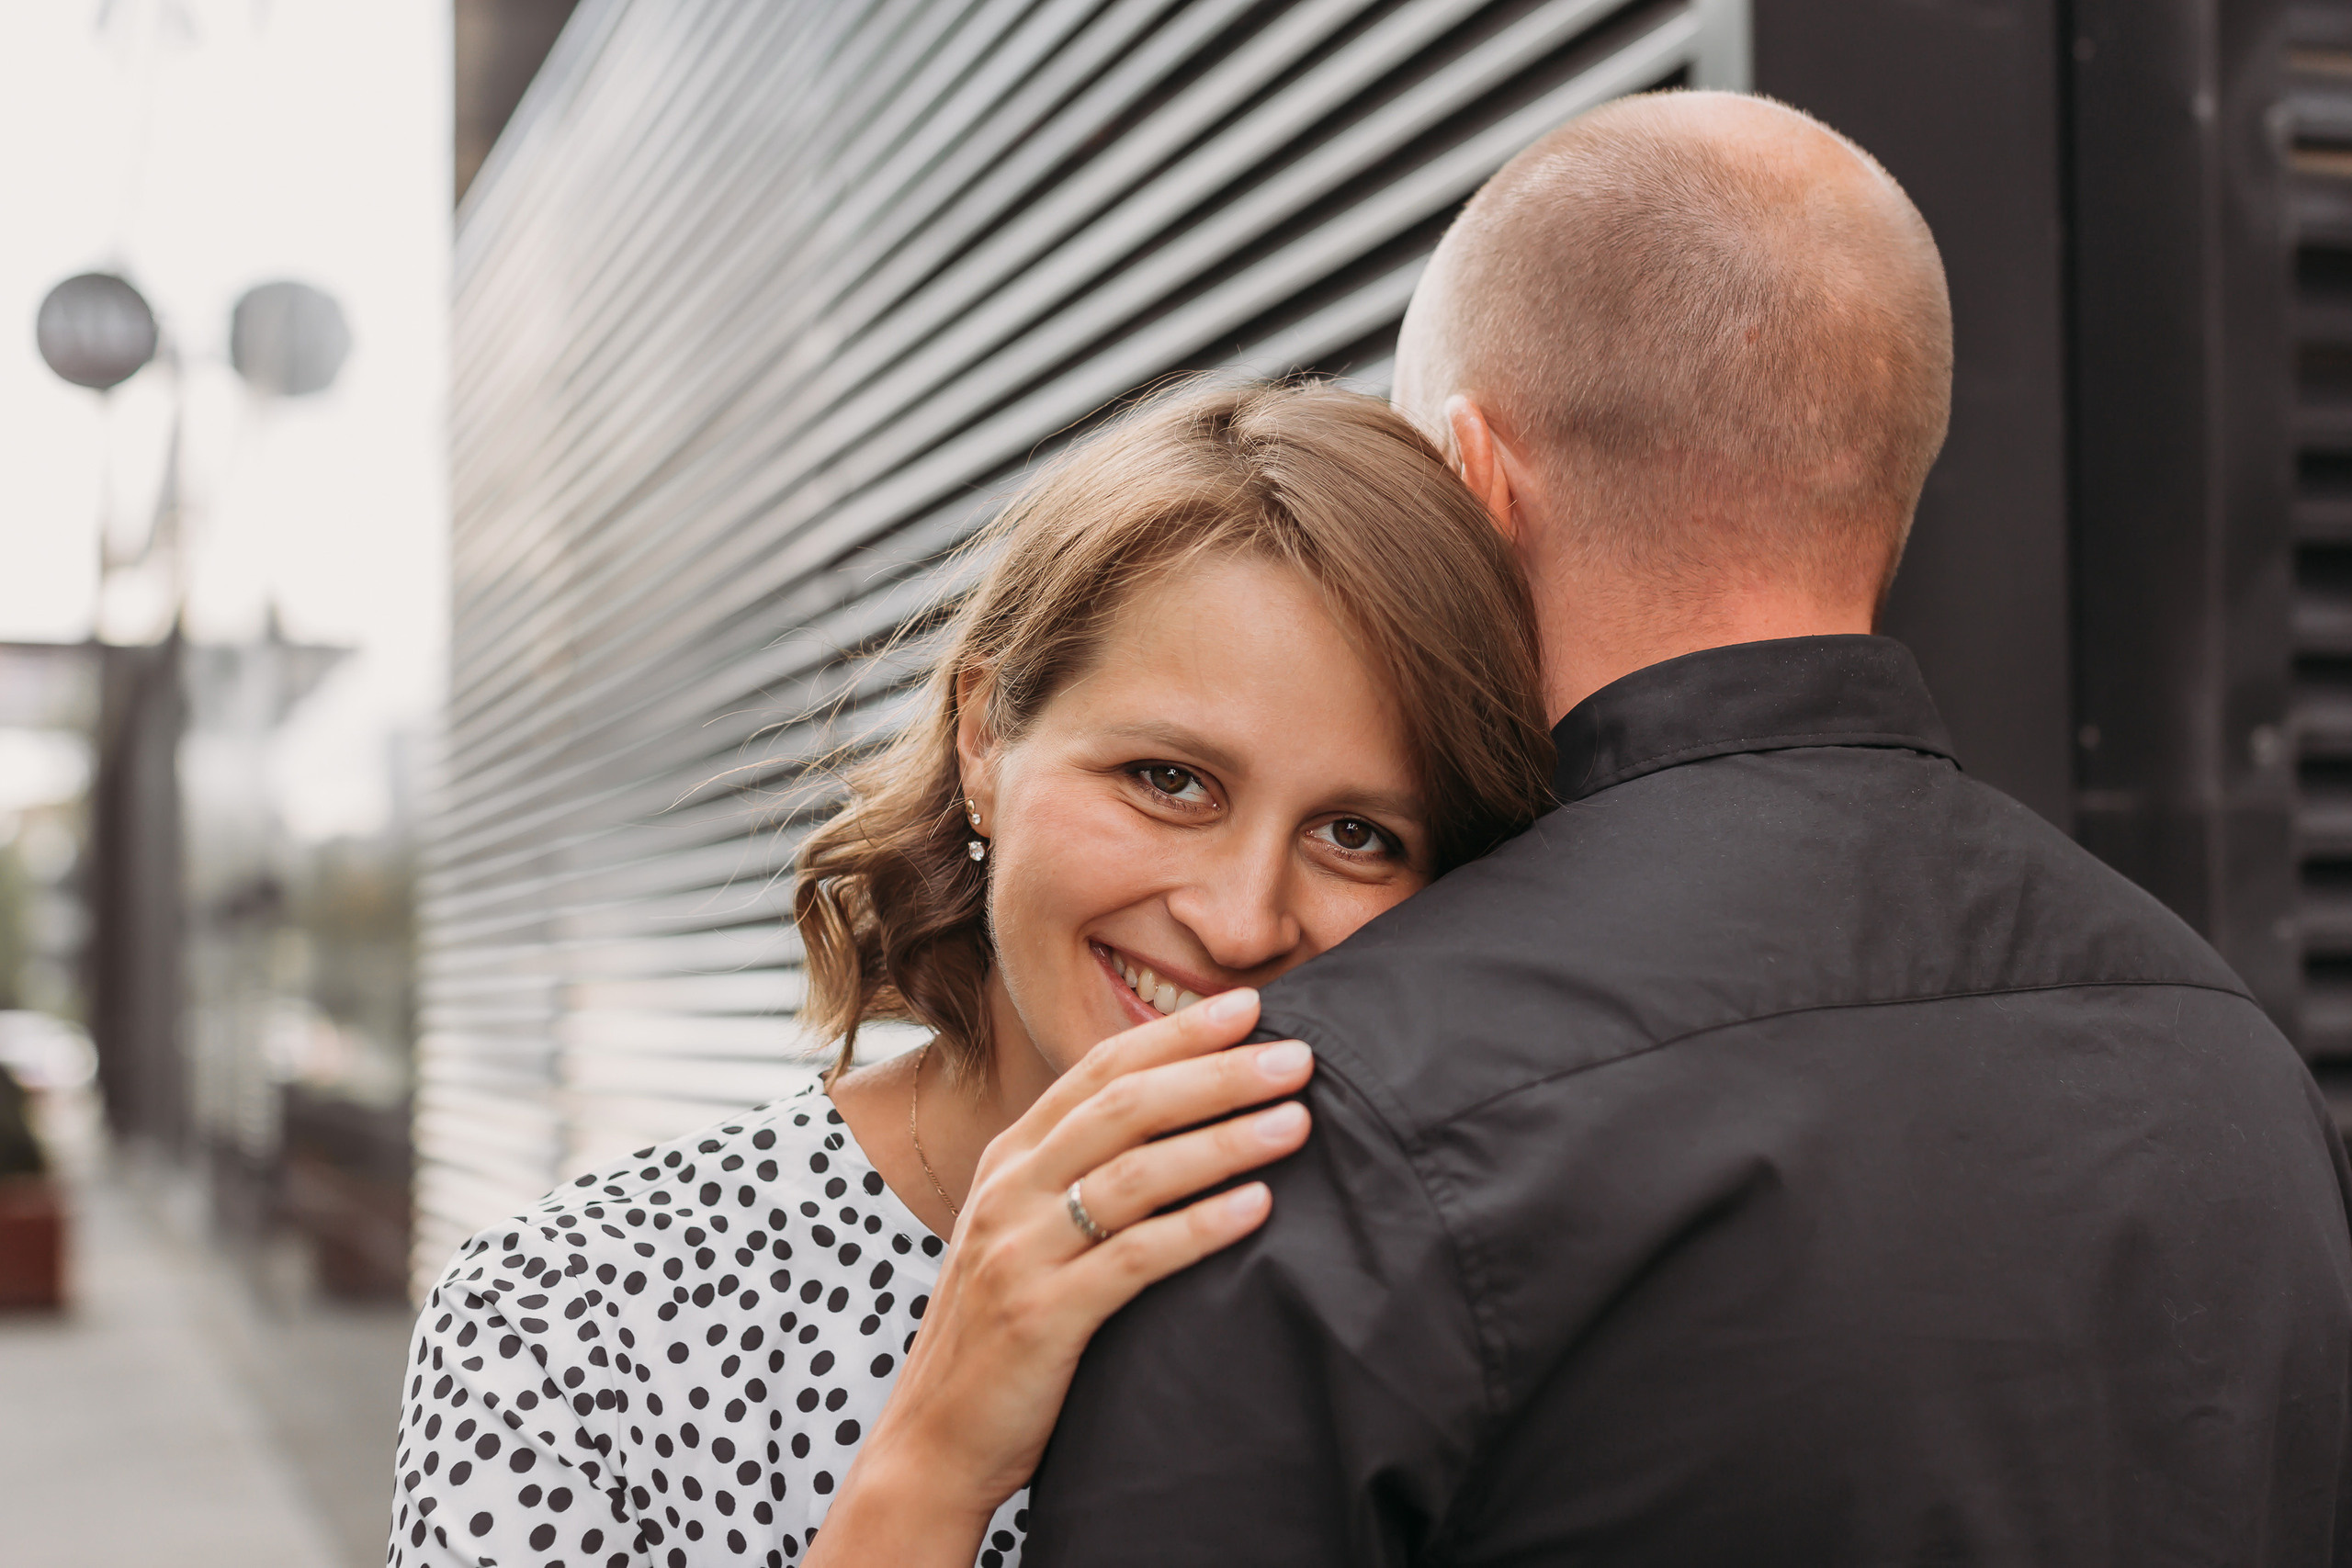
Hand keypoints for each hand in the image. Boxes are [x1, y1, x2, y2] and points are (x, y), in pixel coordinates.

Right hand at [806, 988, 1311, 1566]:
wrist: (934, 1442)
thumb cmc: (1001, 1333)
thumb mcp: (1024, 1231)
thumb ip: (1077, 1175)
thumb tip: (1176, 1121)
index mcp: (1009, 1159)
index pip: (1100, 1071)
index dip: (1176, 1034)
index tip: (1249, 1007)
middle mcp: (1010, 1190)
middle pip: (1126, 1107)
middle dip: (1217, 1074)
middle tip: (1297, 1056)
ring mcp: (1021, 1250)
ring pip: (1136, 1172)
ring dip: (1224, 1141)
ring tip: (1296, 1122)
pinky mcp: (1042, 1314)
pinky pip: (1135, 1257)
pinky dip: (1201, 1226)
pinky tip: (1257, 1207)